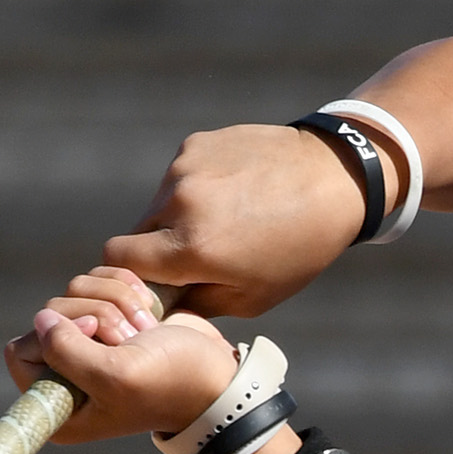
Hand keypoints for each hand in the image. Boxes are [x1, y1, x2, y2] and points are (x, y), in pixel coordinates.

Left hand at [2, 266, 239, 445]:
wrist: (217, 374)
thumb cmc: (170, 383)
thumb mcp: (115, 378)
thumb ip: (67, 352)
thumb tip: (41, 319)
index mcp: (58, 404)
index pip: (20, 351)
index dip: (54, 335)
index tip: (93, 338)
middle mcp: (66, 373)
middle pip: (48, 315)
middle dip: (93, 315)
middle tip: (129, 339)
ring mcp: (88, 342)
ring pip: (74, 292)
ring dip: (115, 302)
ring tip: (144, 331)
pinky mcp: (111, 315)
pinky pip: (97, 280)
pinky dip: (124, 286)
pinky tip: (149, 311)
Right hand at [104, 123, 370, 317]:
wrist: (334, 178)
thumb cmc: (297, 249)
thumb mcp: (251, 297)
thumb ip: (195, 305)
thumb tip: (160, 308)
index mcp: (191, 247)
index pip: (118, 260)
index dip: (130, 276)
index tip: (154, 283)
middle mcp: (180, 202)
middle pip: (137, 233)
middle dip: (157, 249)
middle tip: (197, 257)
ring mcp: (185, 167)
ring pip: (158, 205)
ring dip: (177, 219)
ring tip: (225, 222)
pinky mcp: (195, 144)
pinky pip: (179, 177)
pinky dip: (195, 190)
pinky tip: (233, 194)